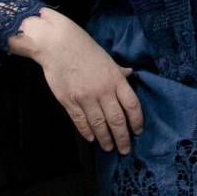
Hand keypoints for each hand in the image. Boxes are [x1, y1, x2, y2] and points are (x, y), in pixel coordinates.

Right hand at [11, 8, 144, 154]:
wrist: (58, 46)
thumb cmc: (85, 49)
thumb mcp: (107, 59)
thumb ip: (119, 72)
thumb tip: (131, 74)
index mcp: (116, 79)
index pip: (132, 105)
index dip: (136, 121)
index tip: (138, 131)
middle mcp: (103, 91)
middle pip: (117, 120)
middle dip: (123, 137)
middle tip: (125, 149)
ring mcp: (86, 97)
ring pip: (99, 124)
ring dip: (105, 139)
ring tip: (109, 148)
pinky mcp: (69, 101)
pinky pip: (80, 121)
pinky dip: (87, 132)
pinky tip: (92, 139)